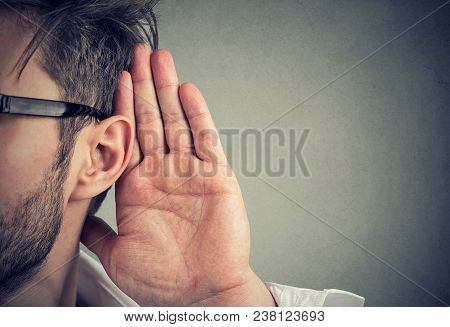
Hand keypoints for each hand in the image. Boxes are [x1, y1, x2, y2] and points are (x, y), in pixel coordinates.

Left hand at [81, 44, 275, 306]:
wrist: (202, 293)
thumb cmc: (164, 280)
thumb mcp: (117, 256)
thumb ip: (97, 231)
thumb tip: (77, 217)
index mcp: (140, 189)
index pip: (129, 137)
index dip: (123, 106)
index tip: (118, 78)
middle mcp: (165, 175)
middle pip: (152, 120)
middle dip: (145, 86)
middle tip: (141, 54)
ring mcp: (191, 172)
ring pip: (178, 122)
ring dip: (168, 91)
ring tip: (162, 61)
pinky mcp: (217, 176)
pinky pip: (206, 140)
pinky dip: (198, 115)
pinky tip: (189, 92)